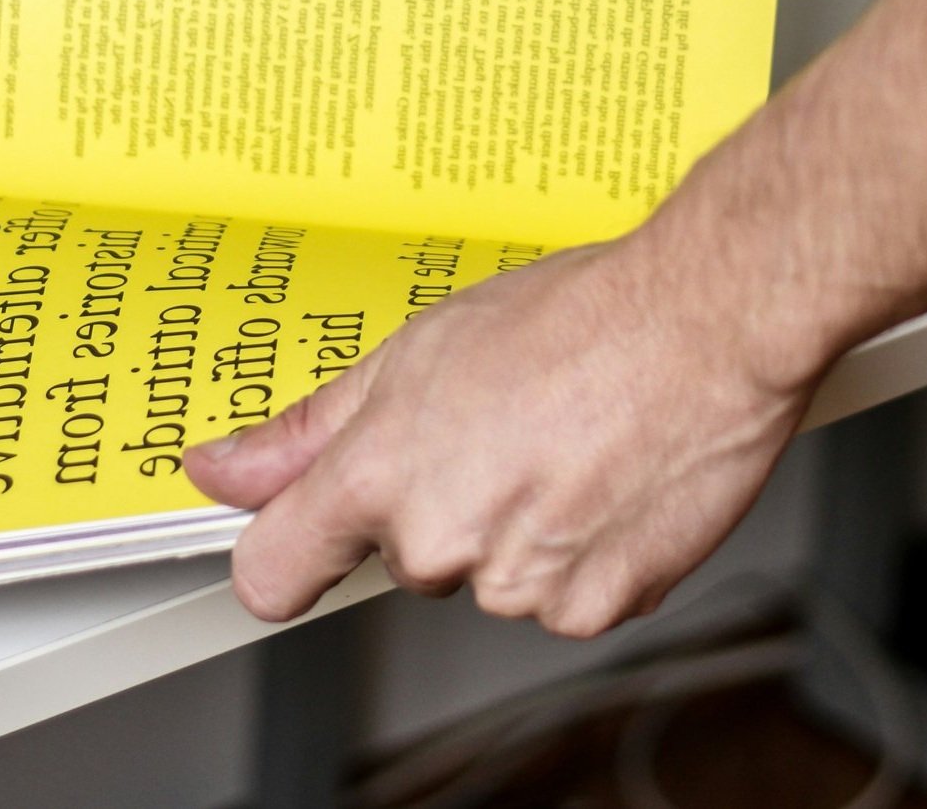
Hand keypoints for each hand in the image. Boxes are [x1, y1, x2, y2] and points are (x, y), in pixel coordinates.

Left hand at [182, 234, 810, 637]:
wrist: (705, 325)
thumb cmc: (577, 318)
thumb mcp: (417, 349)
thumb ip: (308, 430)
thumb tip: (221, 467)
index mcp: (378, 475)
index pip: (272, 572)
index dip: (285, 554)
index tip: (305, 533)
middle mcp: (439, 542)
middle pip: (406, 558)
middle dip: (441, 504)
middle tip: (500, 427)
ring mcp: (517, 584)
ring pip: (490, 578)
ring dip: (519, 530)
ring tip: (567, 444)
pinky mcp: (593, 608)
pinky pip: (564, 599)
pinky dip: (584, 555)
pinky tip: (607, 481)